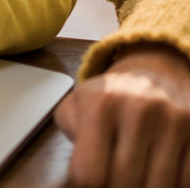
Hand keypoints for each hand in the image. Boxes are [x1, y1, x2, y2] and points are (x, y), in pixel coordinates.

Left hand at [56, 43, 189, 187]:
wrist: (154, 75)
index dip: (87, 186)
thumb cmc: (108, 99)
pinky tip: (156, 171)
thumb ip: (72, 137)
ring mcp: (175, 121)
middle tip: (112, 179)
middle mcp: (139, 110)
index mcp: (99, 104)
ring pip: (159, 185)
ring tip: (135, 175)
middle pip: (124, 182)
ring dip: (145, 187)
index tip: (89, 181)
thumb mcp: (76, 107)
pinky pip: (186, 179)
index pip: (90, 173)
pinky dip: (172, 184)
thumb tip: (80, 176)